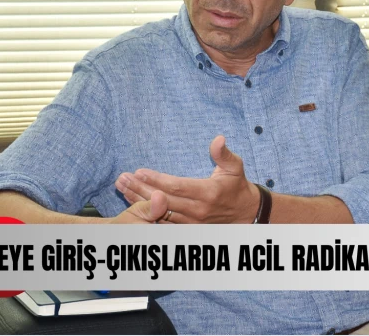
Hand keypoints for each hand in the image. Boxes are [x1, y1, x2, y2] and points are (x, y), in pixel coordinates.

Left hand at [114, 135, 259, 223]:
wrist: (246, 213)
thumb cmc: (237, 186)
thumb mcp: (235, 167)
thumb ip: (223, 154)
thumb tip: (218, 139)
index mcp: (208, 193)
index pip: (177, 186)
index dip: (157, 180)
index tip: (139, 171)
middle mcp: (198, 210)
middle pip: (163, 200)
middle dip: (140, 189)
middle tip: (123, 179)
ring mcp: (192, 222)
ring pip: (160, 213)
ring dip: (139, 200)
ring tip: (122, 188)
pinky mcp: (188, 229)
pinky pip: (163, 222)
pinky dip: (147, 212)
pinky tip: (133, 202)